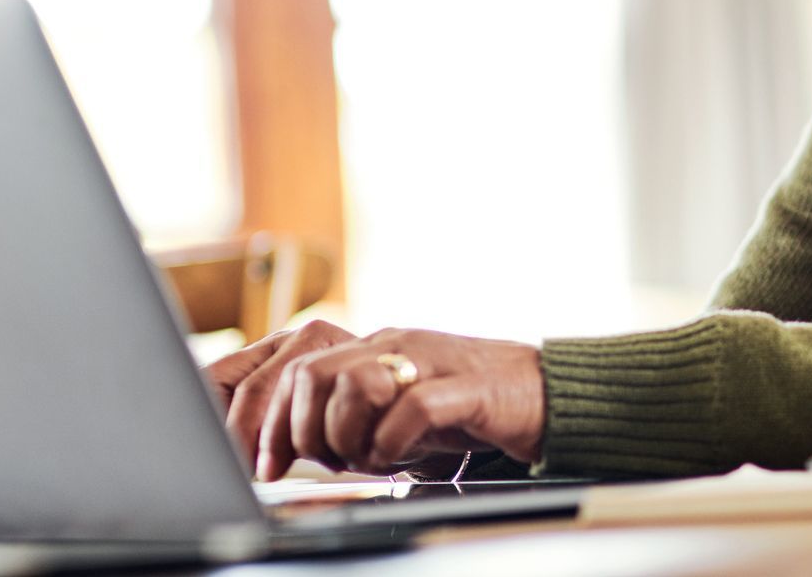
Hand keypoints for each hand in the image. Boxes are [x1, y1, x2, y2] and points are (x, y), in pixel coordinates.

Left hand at [211, 323, 544, 479]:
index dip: (268, 421)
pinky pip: (410, 411)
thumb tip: (288, 445)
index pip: (295, 369)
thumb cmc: (466, 406)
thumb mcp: (395, 406)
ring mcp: (431, 361)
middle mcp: (396, 345)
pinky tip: (403, 457)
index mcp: (374, 347)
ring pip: (354, 386)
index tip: (267, 466)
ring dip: (349, 437)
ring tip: (371, 459)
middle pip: (312, 374)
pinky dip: (394, 444)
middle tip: (326, 464)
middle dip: (303, 432)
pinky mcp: (466, 388)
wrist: (544, 393)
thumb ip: (349, 413)